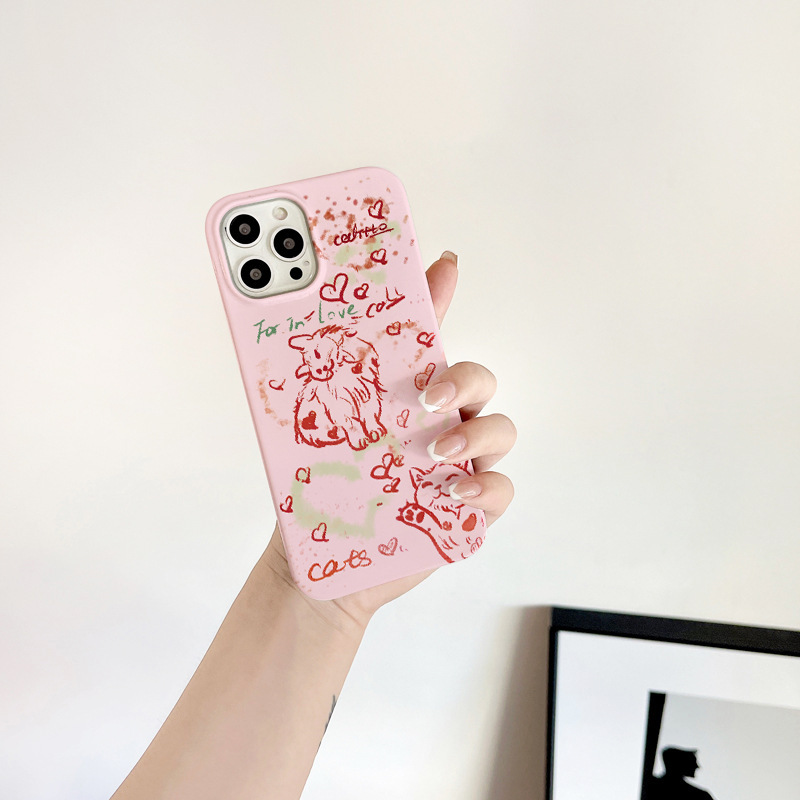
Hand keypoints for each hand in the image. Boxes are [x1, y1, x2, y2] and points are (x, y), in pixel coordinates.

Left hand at [262, 251, 515, 630]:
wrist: (320, 559)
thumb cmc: (321, 488)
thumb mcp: (315, 425)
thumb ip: (324, 374)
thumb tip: (302, 312)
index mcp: (408, 395)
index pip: (433, 337)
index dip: (444, 296)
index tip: (444, 264)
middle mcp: (441, 423)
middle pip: (479, 380)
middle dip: (463, 379)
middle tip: (427, 395)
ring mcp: (459, 465)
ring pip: (500, 430)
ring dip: (476, 434)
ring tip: (435, 452)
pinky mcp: (467, 510)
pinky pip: (500, 491)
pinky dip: (485, 489)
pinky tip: (453, 493)